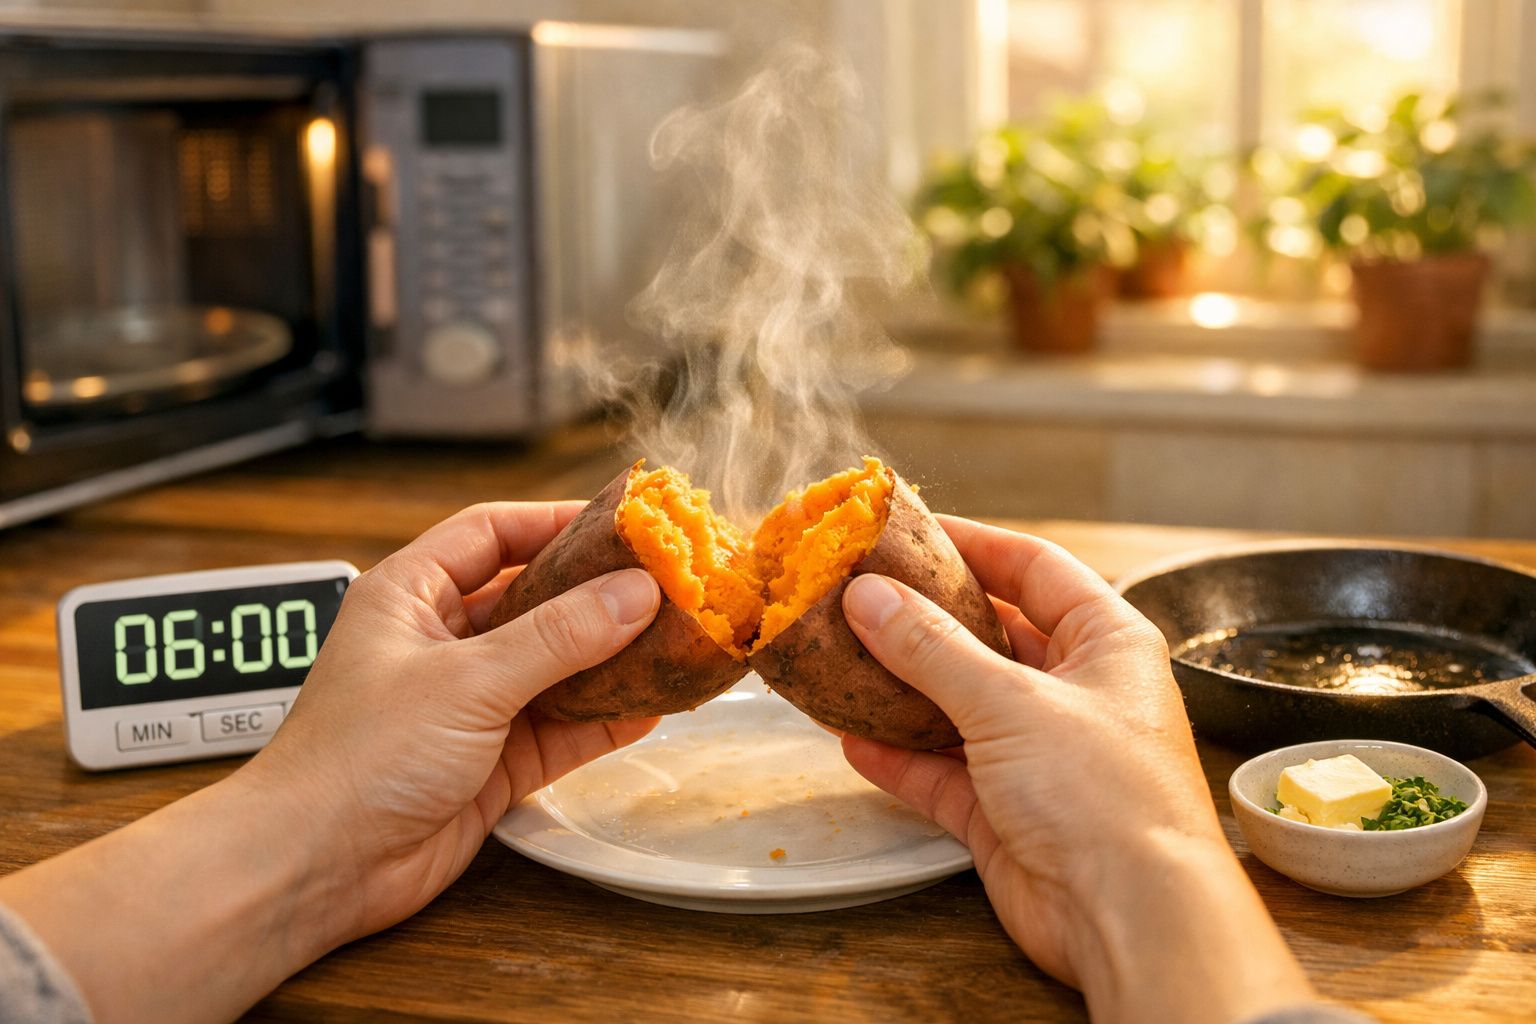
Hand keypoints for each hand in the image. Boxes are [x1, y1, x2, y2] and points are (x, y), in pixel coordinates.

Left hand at [244, 501, 661, 941]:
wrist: (316, 868)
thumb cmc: (353, 759)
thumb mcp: (466, 679)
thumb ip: (558, 636)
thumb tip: (633, 593)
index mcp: (410, 597)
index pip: (490, 533)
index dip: (553, 522)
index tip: (619, 523)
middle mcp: (441, 645)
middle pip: (534, 599)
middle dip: (596, 593)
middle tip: (661, 582)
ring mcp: (470, 705)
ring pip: (555, 666)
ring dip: (609, 657)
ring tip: (670, 639)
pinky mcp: (493, 763)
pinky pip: (563, 728)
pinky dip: (605, 718)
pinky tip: (650, 706)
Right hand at [839, 517, 1314, 1023]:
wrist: (1131, 917)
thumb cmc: (1107, 795)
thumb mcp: (1011, 700)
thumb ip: (932, 647)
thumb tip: (868, 596)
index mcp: (1106, 642)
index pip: (1034, 568)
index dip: (971, 544)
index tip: (908, 531)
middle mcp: (1076, 692)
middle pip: (989, 636)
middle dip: (923, 619)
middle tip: (857, 594)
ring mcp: (1041, 755)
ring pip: (958, 706)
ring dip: (902, 689)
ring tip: (839, 658)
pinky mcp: (1007, 813)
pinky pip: (942, 772)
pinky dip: (900, 757)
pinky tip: (851, 737)